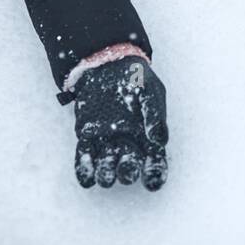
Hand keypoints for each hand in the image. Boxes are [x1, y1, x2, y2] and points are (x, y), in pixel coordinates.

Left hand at [72, 57, 168, 190]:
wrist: (107, 62)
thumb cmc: (135, 77)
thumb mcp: (150, 91)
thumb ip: (155, 114)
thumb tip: (160, 141)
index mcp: (148, 136)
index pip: (155, 161)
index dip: (154, 174)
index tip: (151, 181)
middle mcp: (128, 143)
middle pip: (129, 167)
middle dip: (128, 172)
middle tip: (127, 171)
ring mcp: (107, 141)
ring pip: (106, 167)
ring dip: (106, 174)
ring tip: (105, 175)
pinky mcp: (87, 136)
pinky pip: (85, 158)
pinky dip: (85, 169)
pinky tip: (87, 176)